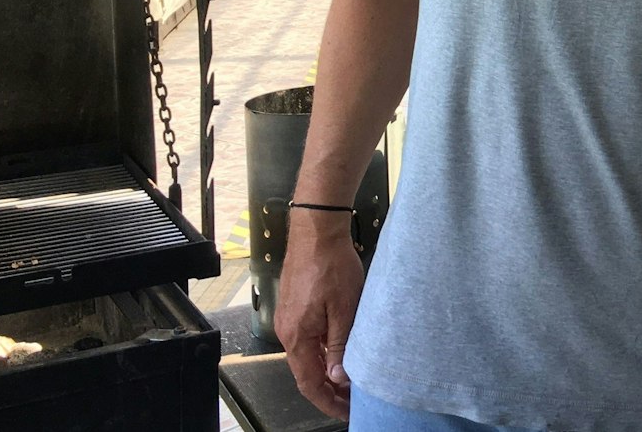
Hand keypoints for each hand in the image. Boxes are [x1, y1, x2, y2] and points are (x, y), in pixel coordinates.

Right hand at [274, 213, 366, 419]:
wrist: (317, 231)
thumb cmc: (332, 266)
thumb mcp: (344, 310)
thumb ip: (339, 345)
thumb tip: (338, 377)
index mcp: (297, 336)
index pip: (310, 382)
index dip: (327, 401)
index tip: (345, 412)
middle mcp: (288, 331)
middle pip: (306, 371)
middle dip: (329, 390)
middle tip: (353, 399)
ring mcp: (289, 318)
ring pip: (308, 355)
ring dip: (327, 370)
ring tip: (350, 379)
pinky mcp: (295, 306)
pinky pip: (308, 338)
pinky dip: (323, 352)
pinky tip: (340, 351)